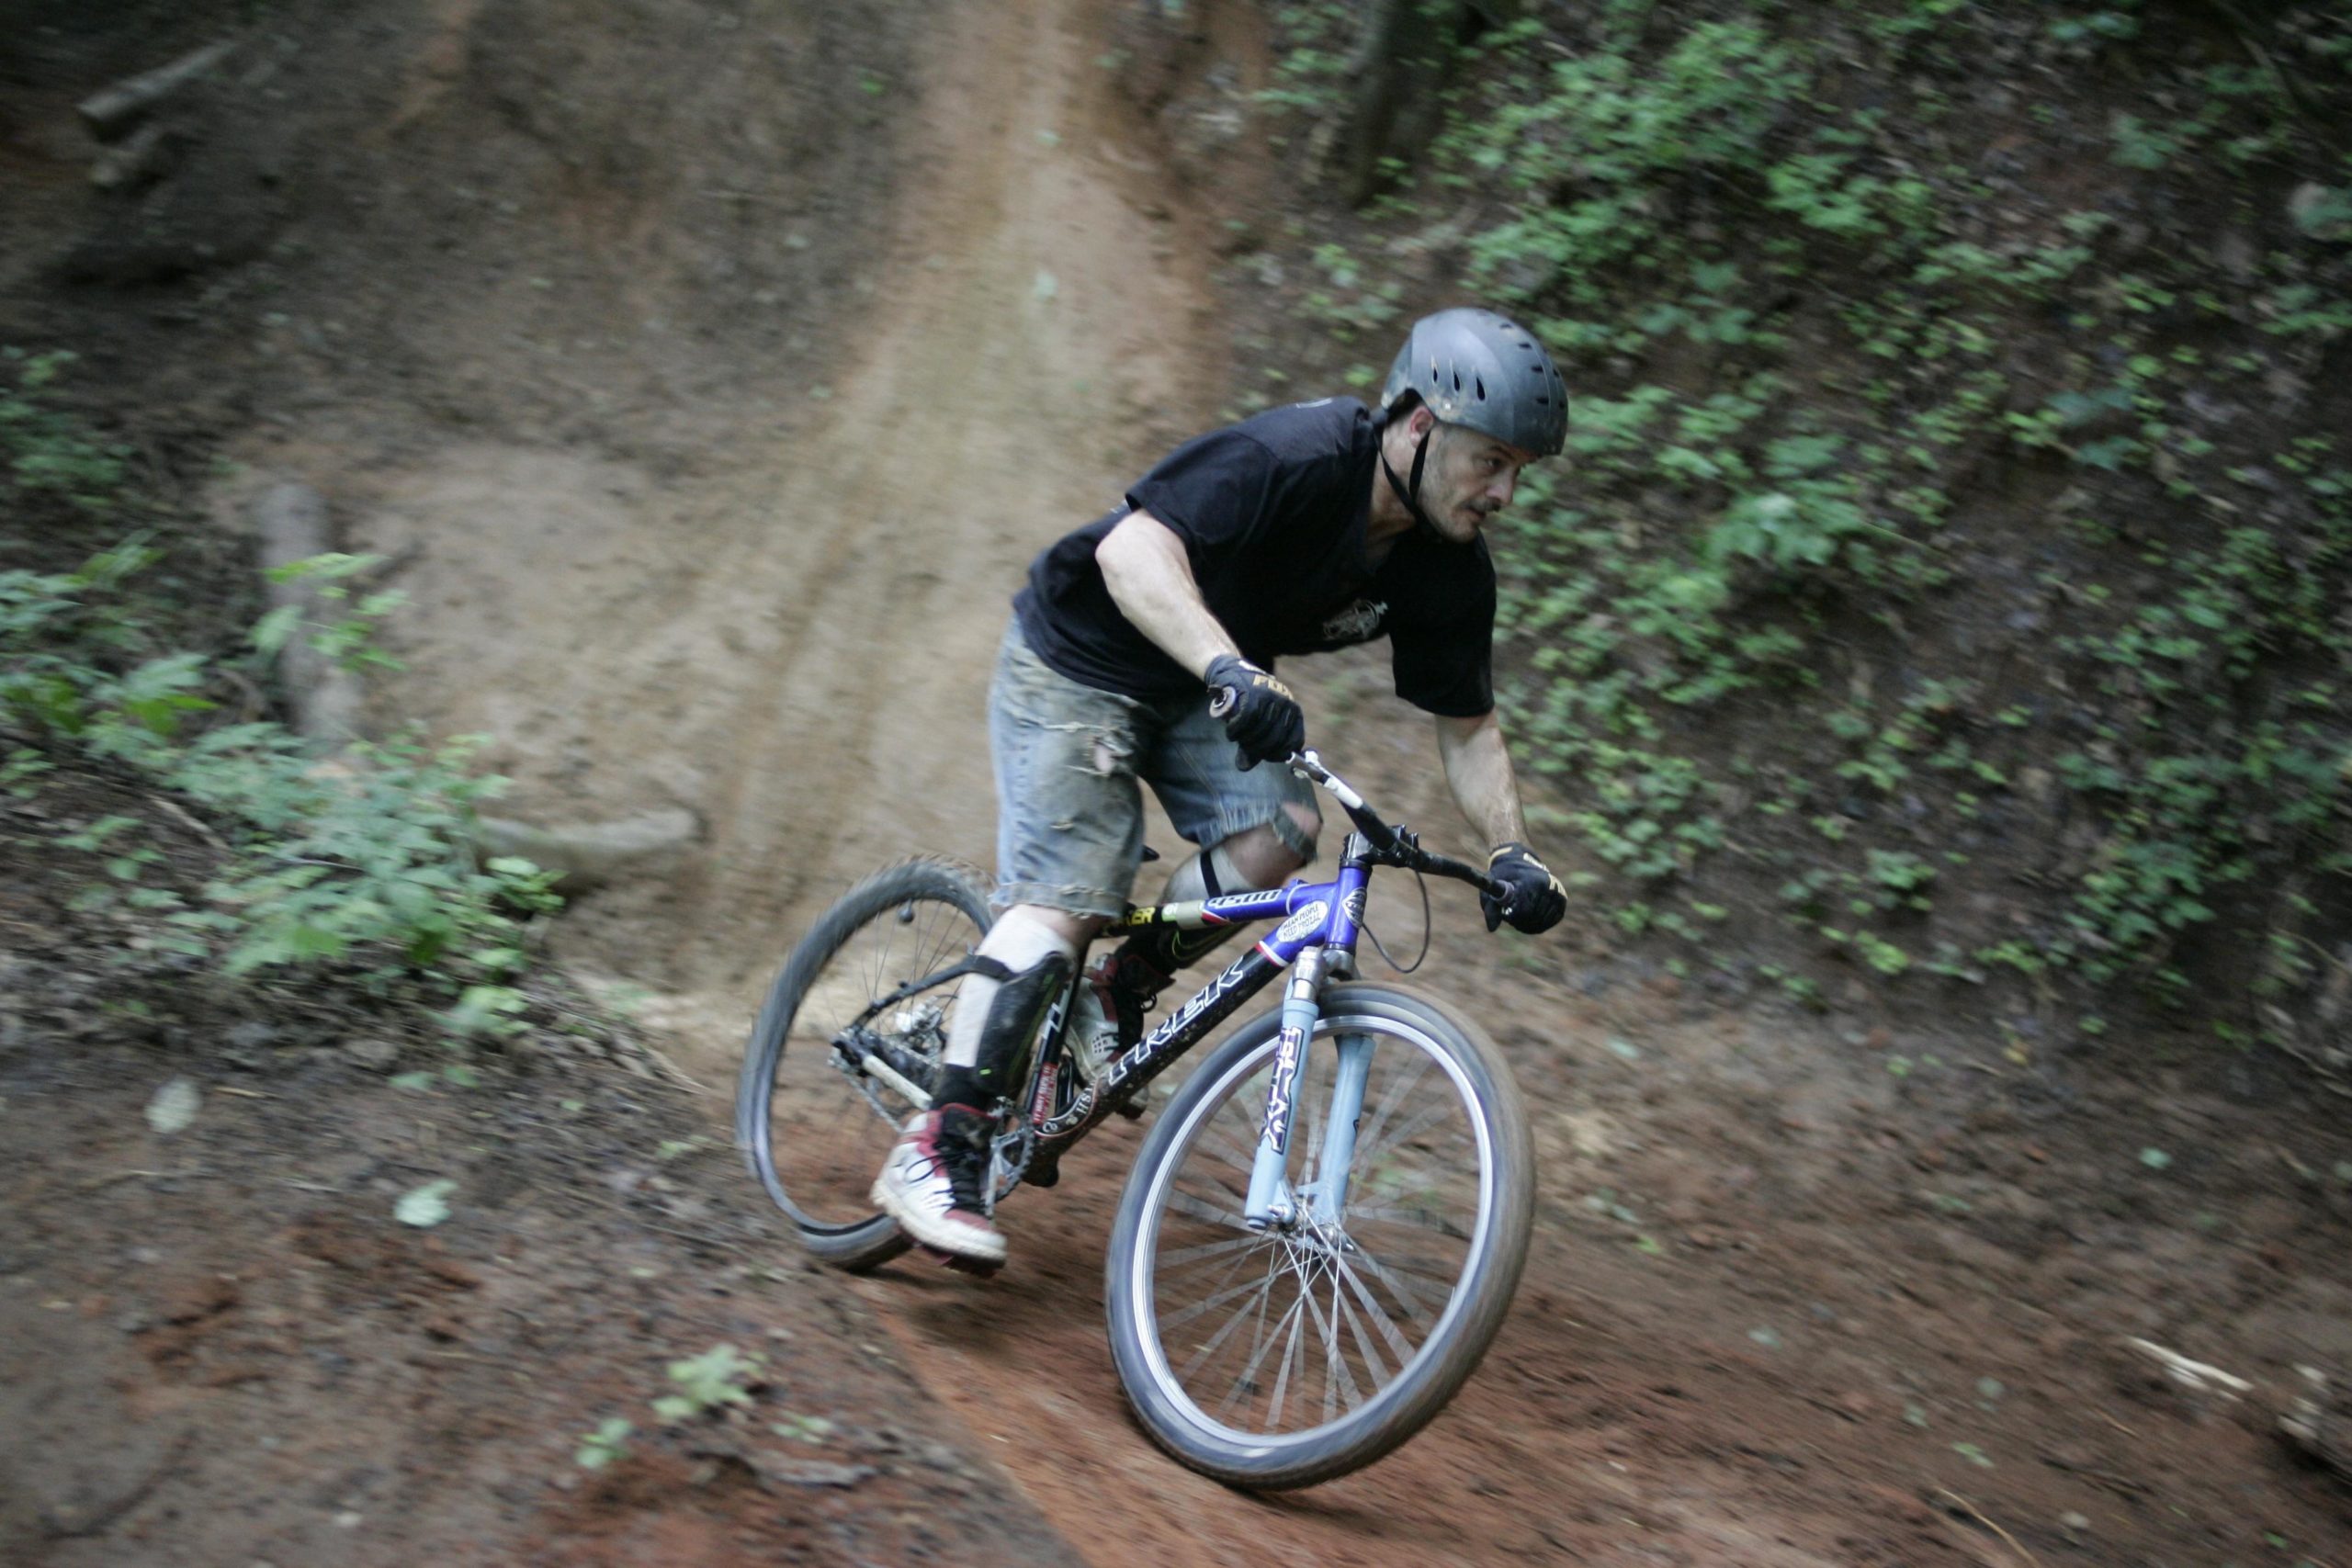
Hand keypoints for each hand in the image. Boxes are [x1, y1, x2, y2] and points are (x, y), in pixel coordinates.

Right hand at [1204, 654, 1304, 769]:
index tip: (1266, 757)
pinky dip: (1236, 731)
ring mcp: (1270, 697)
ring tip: (1238, 739)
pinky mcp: (1252, 694)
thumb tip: (1244, 767)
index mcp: (1294, 712)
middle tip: (1247, 749)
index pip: (1294, 741)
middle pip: (1275, 739)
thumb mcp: (1256, 725)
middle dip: (1259, 749)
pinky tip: (1231, 733)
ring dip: (1246, 740)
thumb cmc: (1247, 703)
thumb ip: (1254, 746)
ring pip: (1260, 731)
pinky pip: (1245, 721)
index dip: (1280, 754)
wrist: (1233, 673)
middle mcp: (1286, 703)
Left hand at [1481, 842, 1565, 933]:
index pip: (1524, 912)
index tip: (1506, 913)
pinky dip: (1543, 923)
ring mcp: (1556, 890)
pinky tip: (1533, 917)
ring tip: (1521, 914)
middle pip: (1534, 918)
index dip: (1513, 919)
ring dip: (1531, 924)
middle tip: (1512, 917)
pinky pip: (1554, 919)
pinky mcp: (1562, 896)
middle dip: (1521, 922)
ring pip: (1544, 921)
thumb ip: (1490, 909)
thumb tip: (1492, 929)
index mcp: (1528, 882)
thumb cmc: (1502, 876)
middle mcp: (1545, 884)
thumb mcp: (1491, 888)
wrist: (1518, 860)